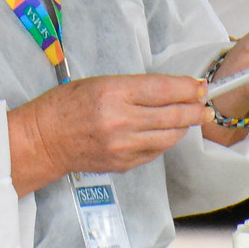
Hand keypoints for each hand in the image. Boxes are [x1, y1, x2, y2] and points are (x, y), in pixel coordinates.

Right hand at [7, 73, 209, 195]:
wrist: (43, 141)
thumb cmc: (64, 106)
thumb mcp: (96, 84)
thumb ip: (132, 88)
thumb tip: (165, 90)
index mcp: (113, 93)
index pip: (162, 89)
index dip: (186, 87)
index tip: (200, 86)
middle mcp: (121, 121)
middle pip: (172, 114)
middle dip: (194, 109)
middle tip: (205, 105)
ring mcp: (124, 146)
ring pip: (168, 136)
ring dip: (183, 127)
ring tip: (191, 118)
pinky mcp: (124, 163)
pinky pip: (154, 151)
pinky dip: (164, 141)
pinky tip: (166, 133)